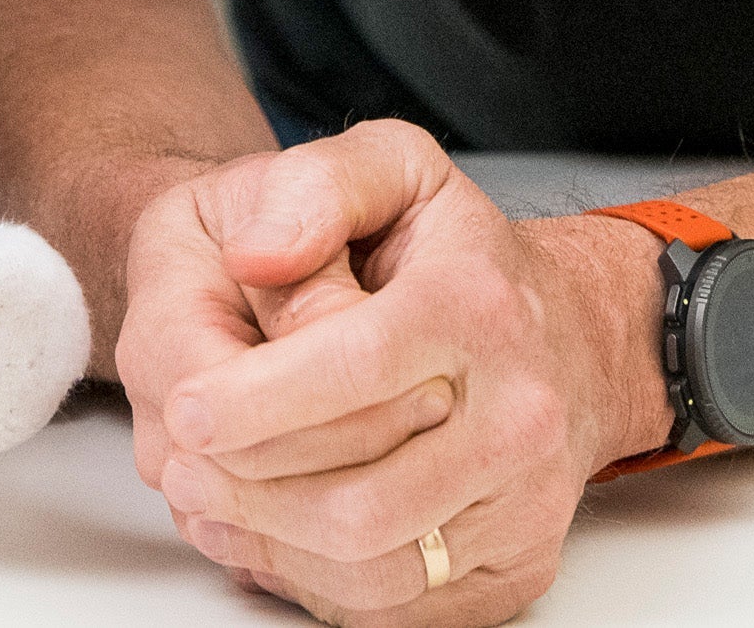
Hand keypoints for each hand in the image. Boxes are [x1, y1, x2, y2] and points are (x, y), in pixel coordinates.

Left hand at [119, 124, 658, 624]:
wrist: (573, 339)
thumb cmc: (463, 258)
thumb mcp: (397, 170)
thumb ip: (318, 187)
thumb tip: (254, 253)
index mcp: (478, 305)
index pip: (357, 370)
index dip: (257, 402)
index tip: (188, 408)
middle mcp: (520, 412)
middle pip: (362, 498)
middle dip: (249, 490)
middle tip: (180, 464)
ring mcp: (525, 501)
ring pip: (376, 566)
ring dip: (272, 546)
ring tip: (210, 503)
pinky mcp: (519, 566)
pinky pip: (401, 608)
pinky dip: (317, 584)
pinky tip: (270, 538)